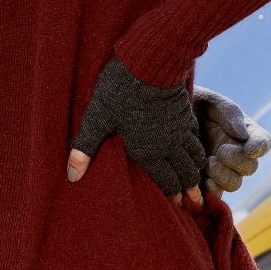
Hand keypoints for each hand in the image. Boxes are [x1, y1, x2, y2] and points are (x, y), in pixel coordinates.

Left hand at [66, 58, 204, 197]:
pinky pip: (195, 136)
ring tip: (199, 182)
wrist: (149, 62)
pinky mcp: (184, 112)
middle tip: (196, 203)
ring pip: (194, 155)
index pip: (165, 181)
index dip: (173, 196)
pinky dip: (198, 147)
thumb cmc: (118, 91)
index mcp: (147, 150)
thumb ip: (85, 149)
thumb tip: (71, 177)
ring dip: (197, 170)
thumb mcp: (96, 119)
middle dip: (190, 190)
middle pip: (184, 172)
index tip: (179, 208)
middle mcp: (168, 144)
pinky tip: (196, 149)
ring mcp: (179, 128)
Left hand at [190, 86, 270, 208]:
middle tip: (221, 151)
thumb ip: (229, 113)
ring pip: (233, 183)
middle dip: (237, 162)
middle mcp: (236, 153)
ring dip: (223, 176)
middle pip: (250, 168)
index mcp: (244, 133)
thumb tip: (242, 135)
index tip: (251, 148)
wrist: (163, 116)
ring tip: (208, 163)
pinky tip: (201, 181)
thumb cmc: (192, 104)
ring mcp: (221, 169)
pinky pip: (214, 194)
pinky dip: (210, 191)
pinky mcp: (204, 181)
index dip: (260, 147)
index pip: (263, 142)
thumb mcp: (210, 101)